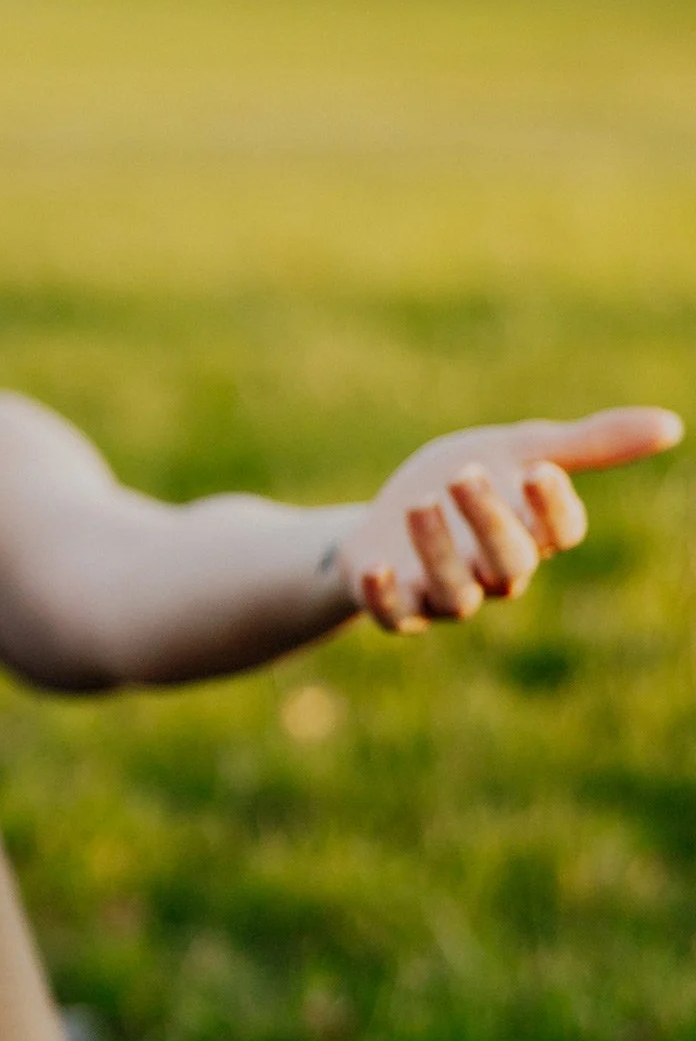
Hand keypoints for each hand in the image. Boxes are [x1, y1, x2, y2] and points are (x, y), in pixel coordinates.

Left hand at [337, 407, 682, 632]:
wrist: (383, 520)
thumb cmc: (458, 483)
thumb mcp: (514, 450)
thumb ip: (587, 444)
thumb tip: (673, 425)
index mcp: (531, 535)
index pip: (560, 533)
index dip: (553, 508)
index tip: (538, 470)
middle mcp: (495, 574)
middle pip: (510, 564)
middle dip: (490, 522)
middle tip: (465, 473)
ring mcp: (444, 595)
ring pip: (456, 593)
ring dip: (437, 551)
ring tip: (420, 503)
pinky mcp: (395, 608)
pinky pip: (395, 616)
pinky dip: (386, 595)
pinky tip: (374, 566)